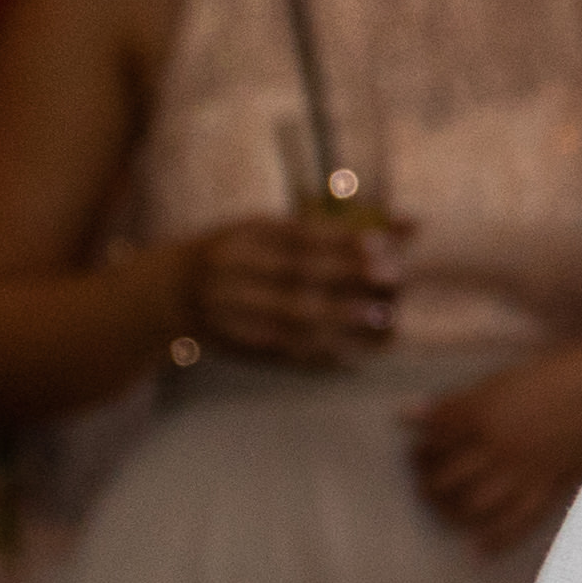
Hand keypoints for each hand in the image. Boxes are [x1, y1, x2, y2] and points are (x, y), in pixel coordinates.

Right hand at [170, 213, 400, 369]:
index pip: (299, 237)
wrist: (165, 294)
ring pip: (292, 320)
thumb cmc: (241, 253)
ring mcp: (230, 311)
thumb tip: (415, 224)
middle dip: (349, 280)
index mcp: (246, 236)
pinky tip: (356, 359)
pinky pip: (282, 354)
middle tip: (395, 283)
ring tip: (384, 321)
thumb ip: (340, 229)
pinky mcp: (233, 345)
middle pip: (297, 277)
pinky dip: (322, 357)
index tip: (385, 248)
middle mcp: (234, 272)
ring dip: (343, 322)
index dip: (344, 244)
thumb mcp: (275, 230)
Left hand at [402, 336, 581, 552]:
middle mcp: (498, 446)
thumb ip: (455, 403)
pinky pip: (519, 522)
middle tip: (427, 483)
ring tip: (448, 509)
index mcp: (482, 412)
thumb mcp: (502, 379)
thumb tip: (406, 415)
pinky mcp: (551, 486)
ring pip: (473, 507)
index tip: (418, 453)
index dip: (419, 450)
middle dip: (428, 485)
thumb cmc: (559, 373)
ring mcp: (525, 470)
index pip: (432, 442)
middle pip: (444, 481)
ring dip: (453, 513)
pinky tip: (480, 547)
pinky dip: (497, 540)